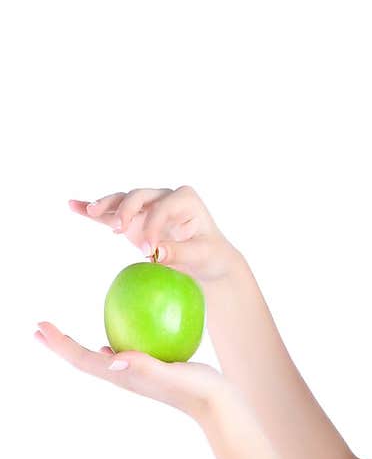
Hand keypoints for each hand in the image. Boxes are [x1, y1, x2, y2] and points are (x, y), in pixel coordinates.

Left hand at [34, 320, 227, 421]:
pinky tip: (112, 335)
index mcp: (125, 376)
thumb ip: (145, 367)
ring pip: (98, 359)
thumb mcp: (175, 374)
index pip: (83, 359)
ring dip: (78, 348)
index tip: (39, 328)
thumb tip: (111, 356)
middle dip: (60, 346)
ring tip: (64, 336)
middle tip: (39, 329)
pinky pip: (121, 355)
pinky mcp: (151, 371)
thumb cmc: (199, 391)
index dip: (60, 344)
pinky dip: (107, 344)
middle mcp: (126, 376)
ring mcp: (137, 375)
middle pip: (83, 360)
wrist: (219, 406)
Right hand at [68, 185, 239, 284]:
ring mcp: (147, 207)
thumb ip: (181, 252)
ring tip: (90, 211)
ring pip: (123, 201)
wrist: (208, 261)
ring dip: (106, 205)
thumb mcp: (203, 256)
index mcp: (185, 199)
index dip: (153, 226)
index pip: (163, 208)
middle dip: (127, 210)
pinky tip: (73, 205)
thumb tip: (157, 252)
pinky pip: (112, 213)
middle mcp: (164, 197)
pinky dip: (94, 211)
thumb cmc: (210, 257)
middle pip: (139, 196)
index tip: (149, 251)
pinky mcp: (135, 221)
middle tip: (119, 232)